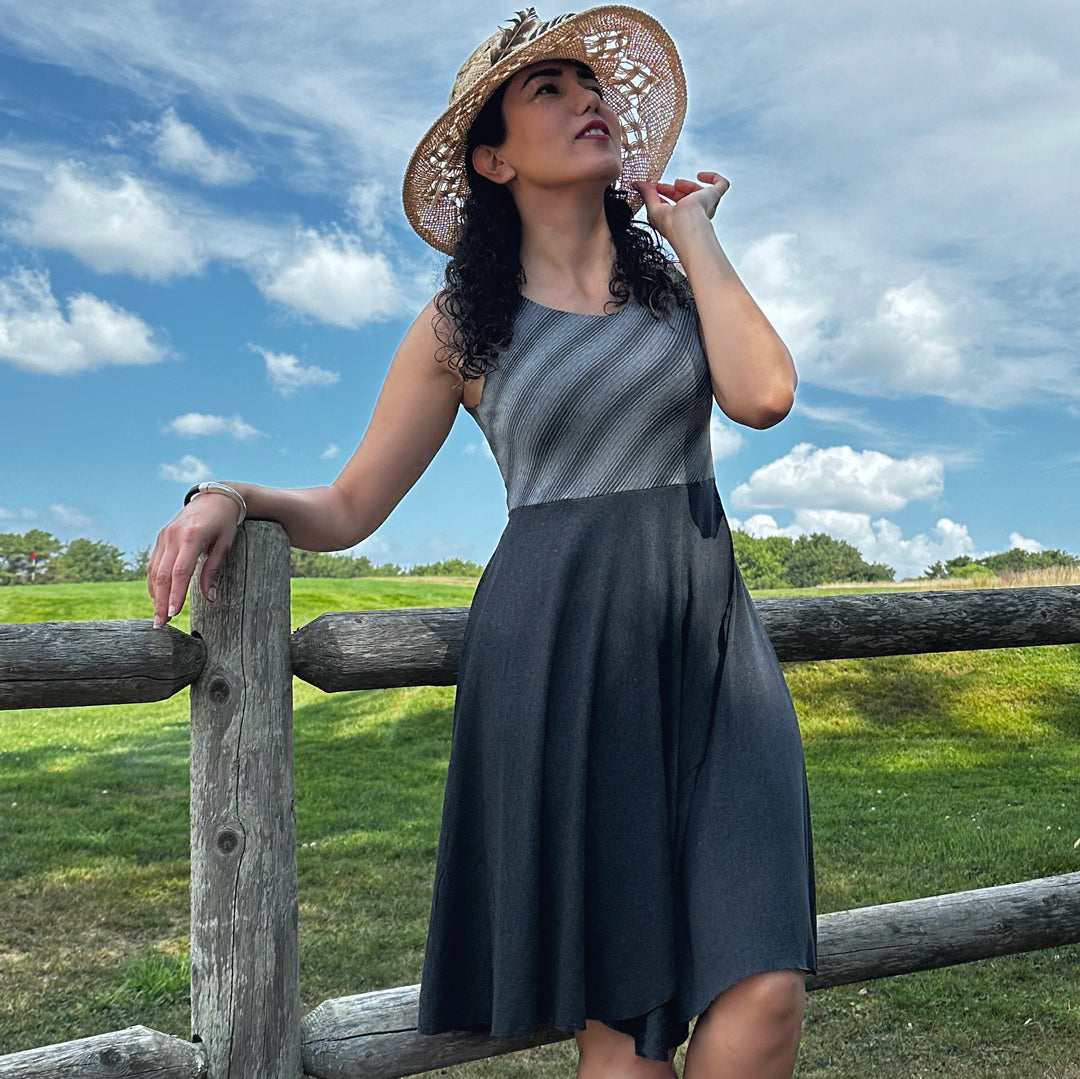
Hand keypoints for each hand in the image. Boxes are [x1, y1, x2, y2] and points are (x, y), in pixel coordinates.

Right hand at [147, 493, 238, 627]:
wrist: (216, 498)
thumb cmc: (225, 523)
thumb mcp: (225, 544)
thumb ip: (214, 570)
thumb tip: (209, 598)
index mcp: (192, 537)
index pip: (180, 571)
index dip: (175, 594)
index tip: (173, 613)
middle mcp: (173, 536)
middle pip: (162, 574)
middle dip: (160, 601)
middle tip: (161, 623)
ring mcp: (164, 536)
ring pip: (153, 571)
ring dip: (155, 595)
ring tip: (159, 616)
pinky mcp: (161, 538)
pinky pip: (153, 564)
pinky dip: (154, 582)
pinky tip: (157, 597)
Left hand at [633, 170, 729, 246]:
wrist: (685, 225)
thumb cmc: (670, 225)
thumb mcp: (653, 207)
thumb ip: (646, 194)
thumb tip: (636, 183)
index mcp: (681, 220)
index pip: (675, 204)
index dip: (664, 194)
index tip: (654, 187)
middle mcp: (695, 214)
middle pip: (687, 197)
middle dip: (673, 190)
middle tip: (661, 185)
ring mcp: (706, 205)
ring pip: (700, 192)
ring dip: (688, 185)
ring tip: (677, 183)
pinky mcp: (714, 196)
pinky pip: (722, 184)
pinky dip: (713, 177)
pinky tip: (701, 175)